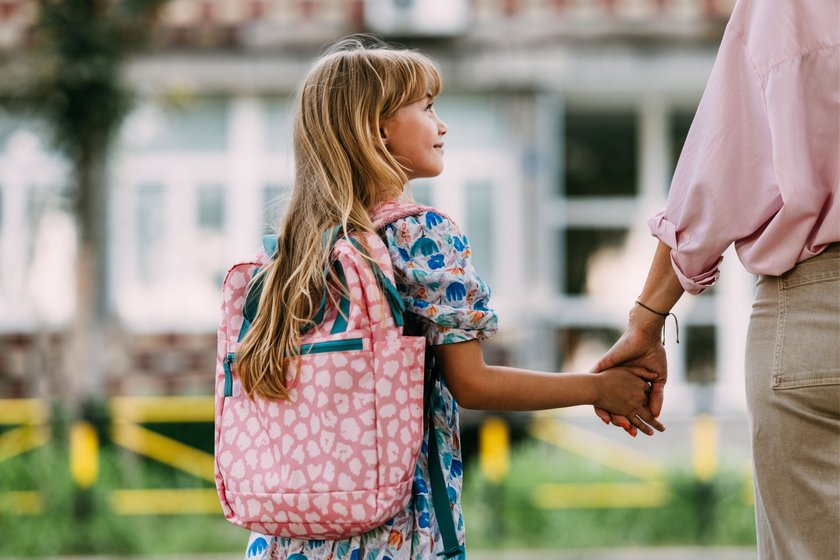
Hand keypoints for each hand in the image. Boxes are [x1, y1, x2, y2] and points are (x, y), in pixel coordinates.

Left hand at [592, 312, 667, 435]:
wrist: (645, 336)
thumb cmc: (654, 354)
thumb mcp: (658, 379)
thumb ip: (657, 396)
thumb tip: (656, 415)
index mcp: (632, 384)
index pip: (629, 405)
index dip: (633, 417)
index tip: (636, 431)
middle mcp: (619, 382)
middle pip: (615, 404)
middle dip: (619, 417)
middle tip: (624, 428)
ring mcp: (610, 375)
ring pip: (602, 397)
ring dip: (606, 410)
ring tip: (610, 421)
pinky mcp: (603, 367)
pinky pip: (595, 383)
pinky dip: (595, 395)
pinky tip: (597, 407)